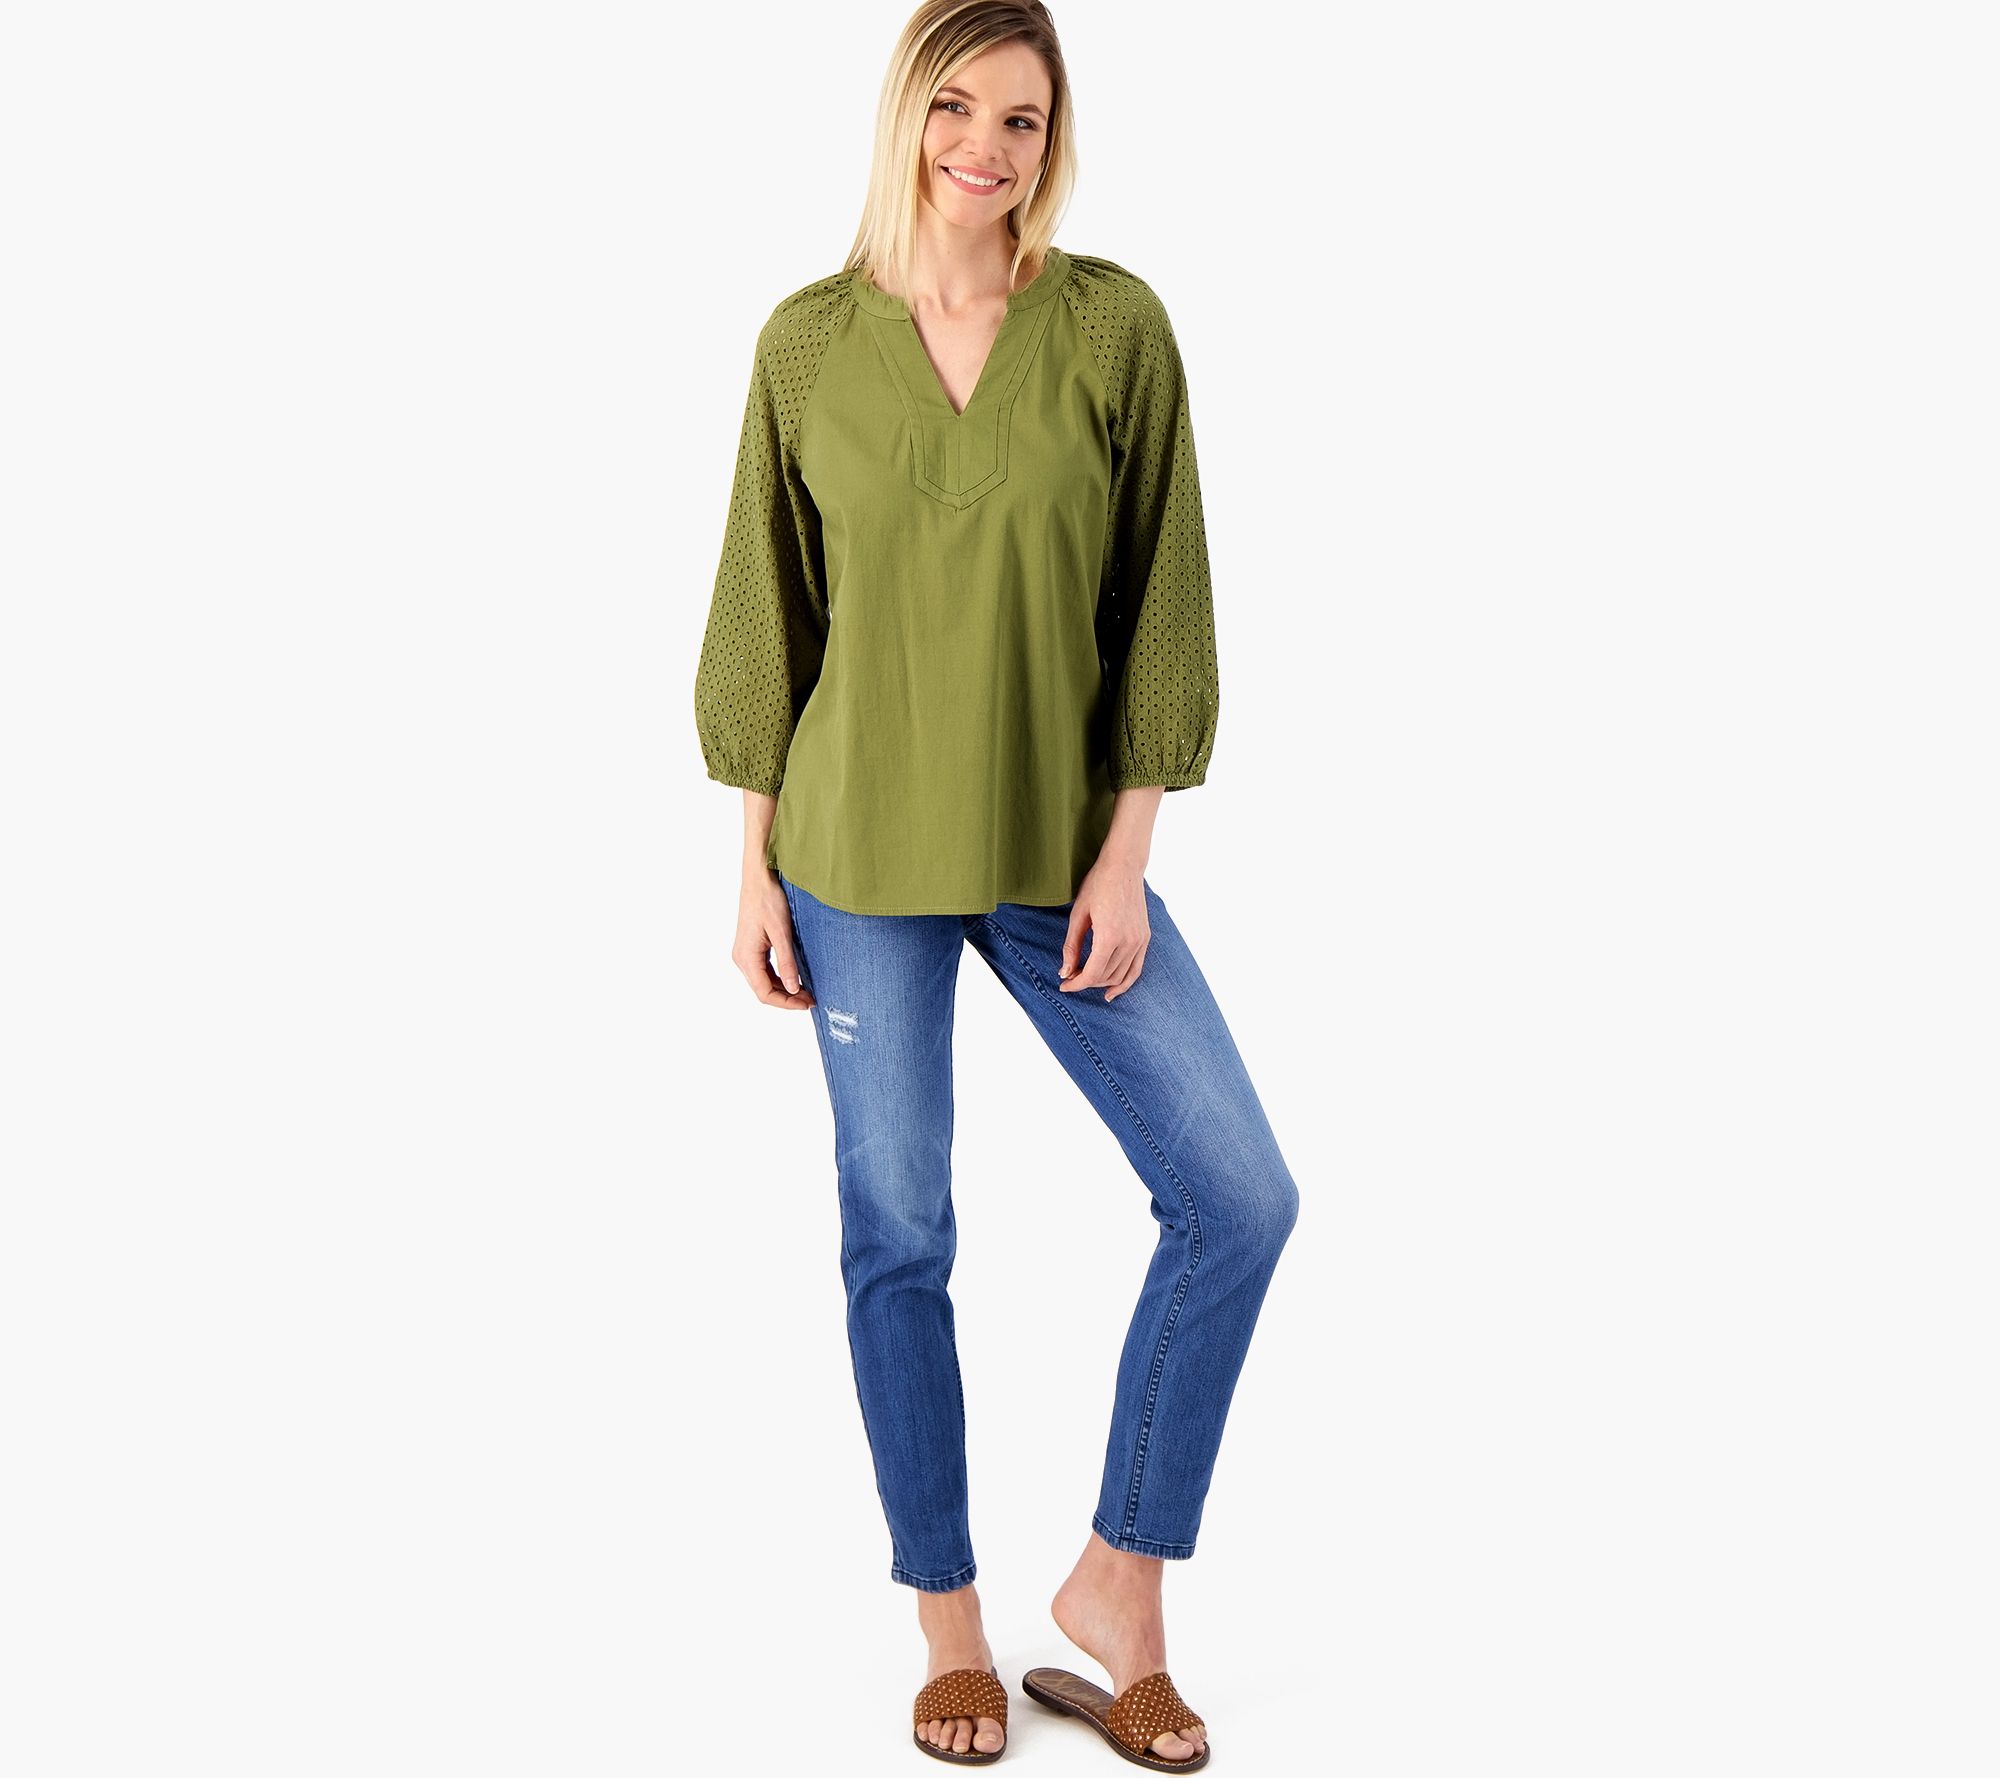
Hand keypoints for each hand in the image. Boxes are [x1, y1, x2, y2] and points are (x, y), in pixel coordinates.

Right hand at [733, 871, 814, 1009]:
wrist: (758, 878)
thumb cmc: (769, 900)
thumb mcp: (782, 932)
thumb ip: (787, 962)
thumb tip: (793, 989)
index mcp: (746, 957)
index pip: (764, 993)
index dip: (786, 1003)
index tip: (806, 1004)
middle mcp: (742, 958)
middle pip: (763, 990)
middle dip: (787, 998)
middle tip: (811, 999)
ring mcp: (744, 953)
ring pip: (763, 981)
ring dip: (783, 989)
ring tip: (806, 991)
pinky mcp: (750, 947)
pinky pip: (764, 970)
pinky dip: (779, 977)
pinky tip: (795, 977)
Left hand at [1058, 861, 1149, 1000]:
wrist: (1124, 867)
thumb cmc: (1097, 886)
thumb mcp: (1078, 915)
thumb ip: (1071, 946)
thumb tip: (1065, 972)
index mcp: (1109, 936)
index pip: (1092, 974)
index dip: (1076, 984)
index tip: (1064, 985)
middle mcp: (1128, 942)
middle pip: (1105, 976)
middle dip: (1086, 981)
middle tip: (1070, 976)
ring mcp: (1140, 941)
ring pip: (1120, 976)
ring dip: (1102, 983)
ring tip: (1086, 980)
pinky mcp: (1145, 938)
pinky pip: (1136, 969)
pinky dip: (1124, 983)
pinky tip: (1111, 992)